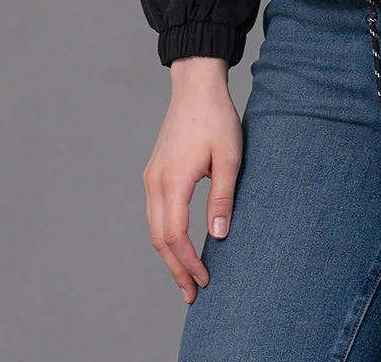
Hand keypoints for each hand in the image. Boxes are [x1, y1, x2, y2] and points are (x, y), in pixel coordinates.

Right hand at [142, 58, 242, 303]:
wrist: (196, 86)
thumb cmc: (217, 118)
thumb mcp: (229, 157)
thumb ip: (222, 196)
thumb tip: (218, 234)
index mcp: (173, 181)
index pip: (175, 236)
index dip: (188, 263)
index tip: (204, 280)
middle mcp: (155, 182)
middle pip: (160, 238)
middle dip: (175, 269)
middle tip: (192, 294)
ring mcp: (151, 177)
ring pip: (154, 228)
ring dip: (169, 255)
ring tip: (186, 277)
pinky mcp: (154, 172)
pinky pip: (155, 213)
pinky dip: (165, 235)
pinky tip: (178, 246)